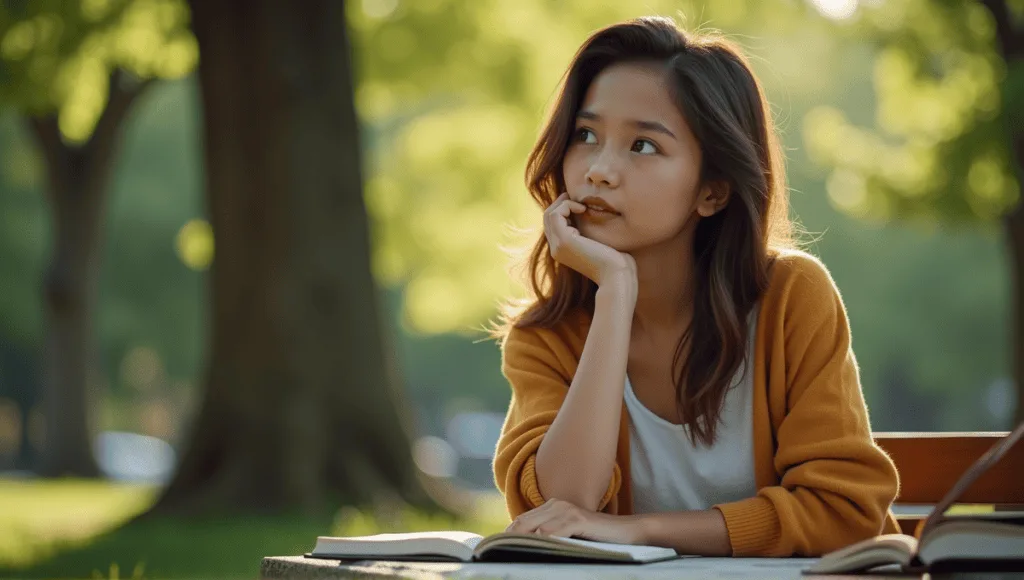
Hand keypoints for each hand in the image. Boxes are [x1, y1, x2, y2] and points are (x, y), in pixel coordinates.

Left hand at [504, 498, 644, 544]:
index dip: (506, 535)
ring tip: (511, 556)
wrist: (628, 533)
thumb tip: (526, 548)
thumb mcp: (569, 536)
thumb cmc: (597, 538)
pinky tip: (536, 550)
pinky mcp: (578, 519)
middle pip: (522, 523)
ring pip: (534, 528)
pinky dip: (542, 542)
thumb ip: (551, 536)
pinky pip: (552, 532)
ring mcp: (567, 510)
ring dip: (522, 543)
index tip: (495, 550)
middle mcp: (557, 504)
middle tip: (496, 555)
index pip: (521, 521)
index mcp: (552, 506)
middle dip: (508, 539)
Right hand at [543, 192, 636, 289]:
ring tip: (582, 206)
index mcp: (562, 251)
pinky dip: (567, 205)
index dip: (563, 211)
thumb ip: (588, 232)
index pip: (552, 225)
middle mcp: (556, 249)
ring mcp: (558, 246)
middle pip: (547, 218)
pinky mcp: (564, 241)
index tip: (580, 206)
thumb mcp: (598, 243)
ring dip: (564, 203)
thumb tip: (589, 215)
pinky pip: (556, 214)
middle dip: (561, 204)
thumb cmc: (615, 261)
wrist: (617, 275)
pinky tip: (583, 209)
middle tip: (578, 200)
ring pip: (549, 214)